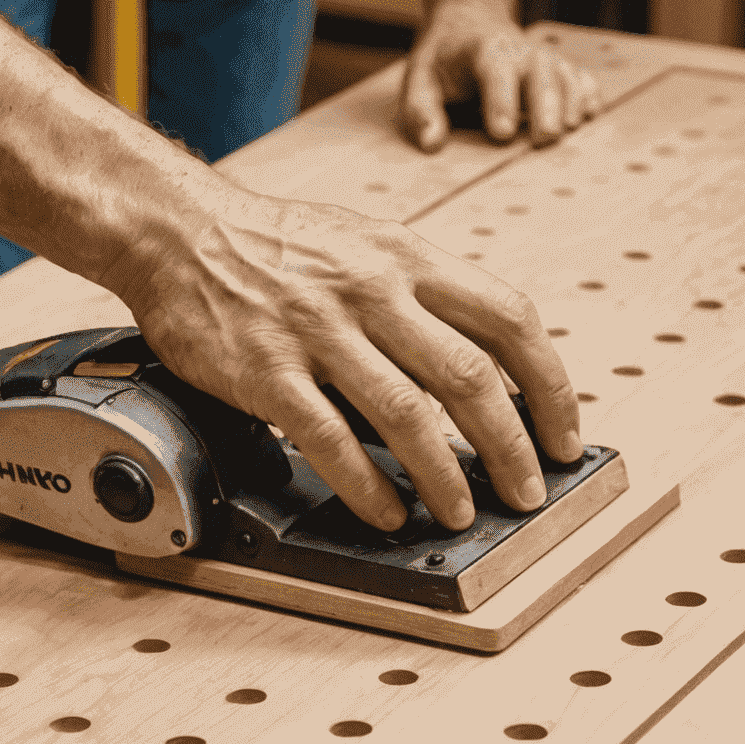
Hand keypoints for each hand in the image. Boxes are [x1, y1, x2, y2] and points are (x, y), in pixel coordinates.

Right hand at [105, 188, 580, 533]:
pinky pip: (329, 439)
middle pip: (469, 377)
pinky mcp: (268, 371)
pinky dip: (367, 484)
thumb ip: (425, 298)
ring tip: (461, 513)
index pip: (509, 319)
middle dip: (511, 446)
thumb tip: (485, 369)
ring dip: (445, 476)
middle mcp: (373, 291)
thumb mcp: (368, 244)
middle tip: (526, 492)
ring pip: (407, 415)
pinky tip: (387, 510)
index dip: (550, 386)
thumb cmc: (276, 244)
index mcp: (408, 258)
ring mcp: (320, 332)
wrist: (180, 230)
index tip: (564, 435)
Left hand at [400, 0, 600, 152]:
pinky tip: (592, 114)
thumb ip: (421, 111)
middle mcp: (519, 50)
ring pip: (563, 74)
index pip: (494, 71)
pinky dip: (588, 93)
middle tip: (545, 138)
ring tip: (572, 129)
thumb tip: (431, 144)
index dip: (499, 100)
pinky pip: (579, 77)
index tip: (501, 133)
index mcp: (483, 50)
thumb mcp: (420, 78)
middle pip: (538, 72)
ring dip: (571, 100)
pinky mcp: (558, 68)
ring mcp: (542, 57)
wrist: (470, 19)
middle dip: (544, 104)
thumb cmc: (443, 59)